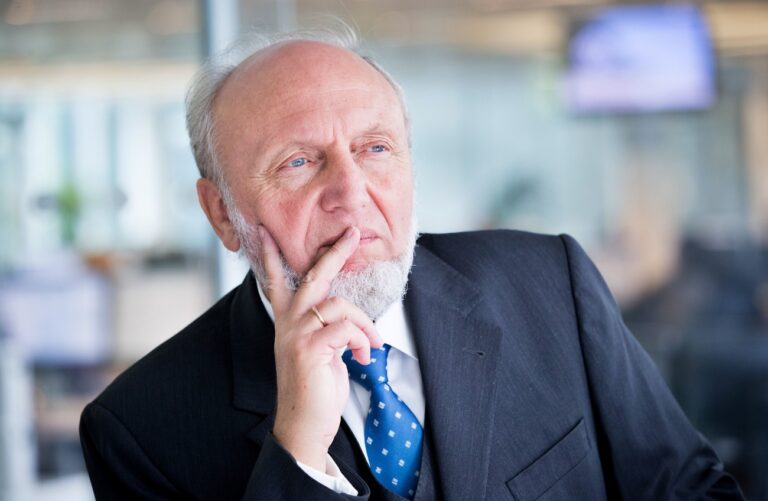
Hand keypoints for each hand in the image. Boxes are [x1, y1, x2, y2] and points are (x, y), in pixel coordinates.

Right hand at [259, 225, 382, 470]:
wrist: (305, 425)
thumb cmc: (316, 388)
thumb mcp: (320, 351)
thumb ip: (326, 327)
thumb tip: (350, 316)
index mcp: (287, 321)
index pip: (275, 281)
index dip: (271, 255)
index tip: (264, 230)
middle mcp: (288, 323)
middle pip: (312, 276)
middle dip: (335, 252)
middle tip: (352, 232)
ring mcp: (297, 334)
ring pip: (340, 305)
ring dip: (365, 324)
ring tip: (371, 345)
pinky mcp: (310, 348)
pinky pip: (347, 328)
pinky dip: (363, 340)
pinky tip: (363, 357)